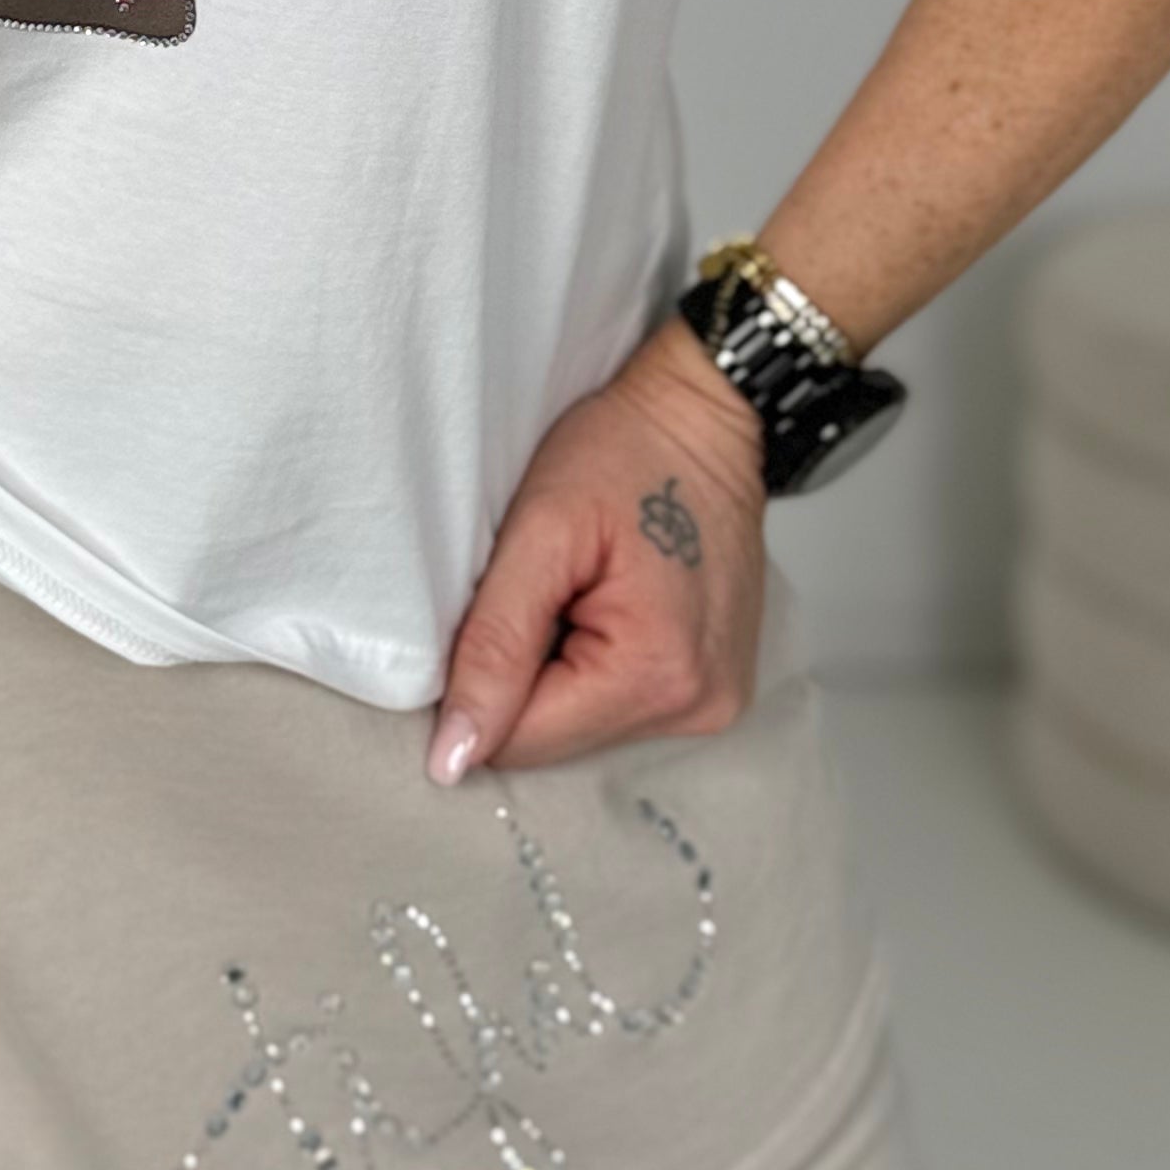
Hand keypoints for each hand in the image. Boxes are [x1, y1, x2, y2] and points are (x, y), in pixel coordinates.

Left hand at [428, 321, 767, 778]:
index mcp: (655, 675)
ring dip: (560, 666)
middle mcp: (698, 707)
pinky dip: (595, 662)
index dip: (480, 682)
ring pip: (585, 724)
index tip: (489, 610)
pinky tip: (604, 603)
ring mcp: (714, 702)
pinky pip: (622, 703)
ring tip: (578, 589)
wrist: (705, 413)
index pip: (520, 741)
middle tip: (544, 586)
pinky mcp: (714, 687)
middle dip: (525, 672)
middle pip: (557, 738)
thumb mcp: (539, 534)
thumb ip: (492, 648)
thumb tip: (455, 755)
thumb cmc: (628, 451)